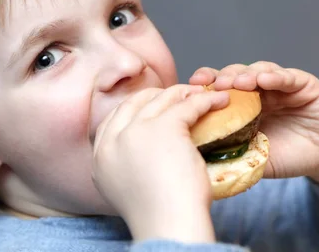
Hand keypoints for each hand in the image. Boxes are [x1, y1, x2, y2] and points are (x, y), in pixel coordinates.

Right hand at [91, 84, 228, 241]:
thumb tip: (143, 151)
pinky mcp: (165, 127)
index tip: (155, 106)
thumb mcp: (125, 189)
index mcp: (100, 157)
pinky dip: (206, 100)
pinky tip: (218, 101)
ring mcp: (136, 131)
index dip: (136, 107)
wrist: (169, 226)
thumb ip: (126, 165)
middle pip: (135, 102)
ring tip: (202, 95)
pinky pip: (188, 105)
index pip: (114, 117)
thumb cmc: (158, 217)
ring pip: (161, 99)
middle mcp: (113, 140)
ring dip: (184, 93)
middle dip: (157, 95)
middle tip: (179, 96)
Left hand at [189, 62, 318, 188]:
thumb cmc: (289, 156)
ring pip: (258, 71)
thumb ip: (234, 153)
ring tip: (236, 83)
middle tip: (210, 84)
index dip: (205, 87)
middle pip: (235, 76)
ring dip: (245, 75)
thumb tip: (200, 160)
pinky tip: (264, 79)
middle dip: (221, 78)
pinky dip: (275, 76)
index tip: (189, 89)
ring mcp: (280, 85)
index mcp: (243, 106)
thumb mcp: (255, 157)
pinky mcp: (304, 84)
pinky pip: (288, 77)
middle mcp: (259, 91)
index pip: (219, 90)